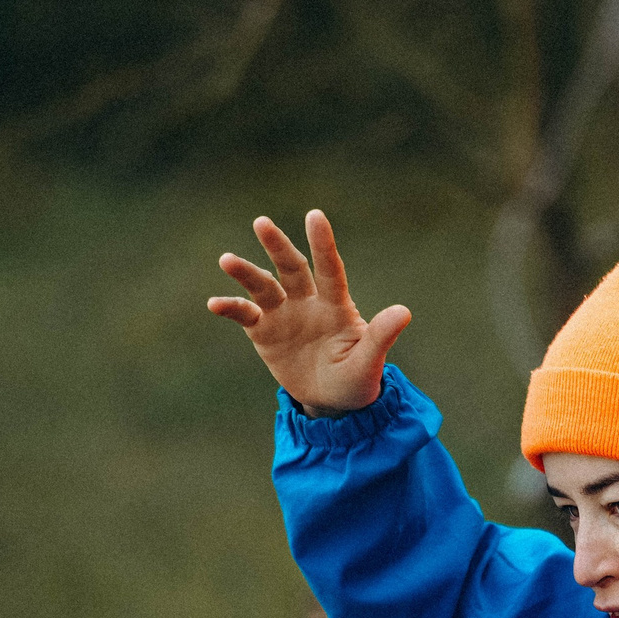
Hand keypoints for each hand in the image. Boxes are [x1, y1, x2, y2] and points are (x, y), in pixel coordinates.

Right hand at [208, 210, 409, 417]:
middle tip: (261, 222)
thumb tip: (404, 312)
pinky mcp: (264, 332)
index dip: (323, 244)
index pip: (329, 269)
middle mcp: (308, 302)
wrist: (331, 402)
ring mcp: (284, 315)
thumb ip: (381, 337)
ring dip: (245, 272)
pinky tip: (214, 303)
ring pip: (263, 286)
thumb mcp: (370, 363)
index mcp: (336, 305)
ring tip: (226, 260)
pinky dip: (230, 308)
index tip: (315, 215)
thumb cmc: (356, 380)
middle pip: (291, 267)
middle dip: (277, 245)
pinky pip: (245, 315)